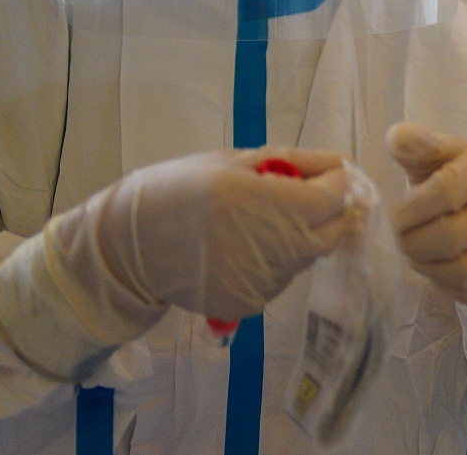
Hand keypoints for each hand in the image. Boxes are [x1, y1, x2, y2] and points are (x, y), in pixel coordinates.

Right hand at [0, 147, 357, 379]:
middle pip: (330, 233)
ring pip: (305, 258)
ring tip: (257, 223)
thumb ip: (294, 162)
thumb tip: (342, 164)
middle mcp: (276, 248)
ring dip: (298, 237)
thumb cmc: (178, 190)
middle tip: (301, 197)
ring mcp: (264, 281)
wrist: (125, 246)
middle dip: (327, 213)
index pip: (334, 197)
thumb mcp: (233, 162)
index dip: (337, 182)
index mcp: (271, 204)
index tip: (325, 173)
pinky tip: (241, 248)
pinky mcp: (248, 304)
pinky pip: (279, 279)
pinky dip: (273, 262)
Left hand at [387, 124, 466, 313]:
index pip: (445, 192)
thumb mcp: (444, 154)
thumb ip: (418, 145)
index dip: (409, 213)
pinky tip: (445, 275)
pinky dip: (458, 292)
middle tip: (401, 244)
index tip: (393, 219)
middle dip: (414, 246)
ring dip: (432, 271)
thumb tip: (397, 136)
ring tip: (420, 259)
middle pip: (454, 237)